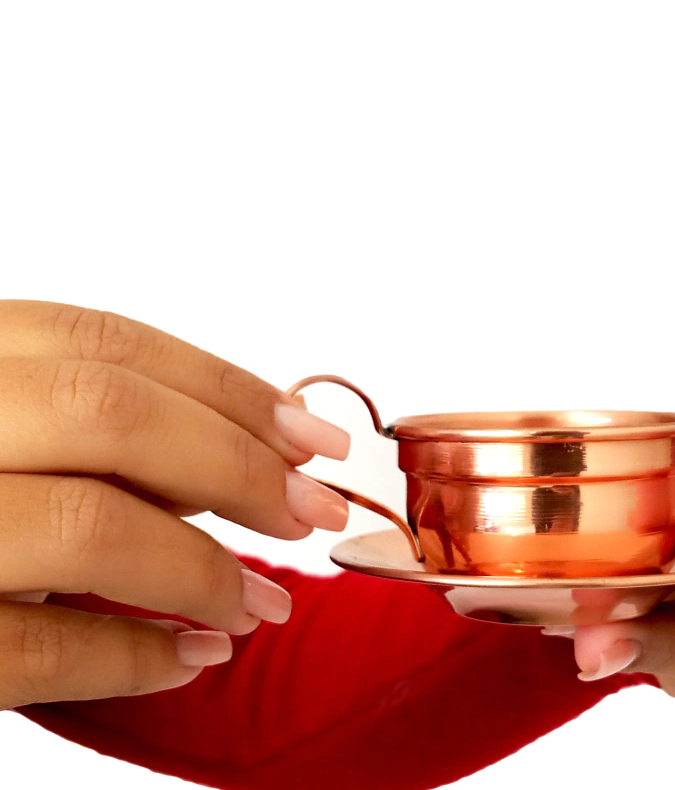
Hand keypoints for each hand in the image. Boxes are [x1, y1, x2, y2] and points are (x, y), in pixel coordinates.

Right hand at [0, 301, 351, 708]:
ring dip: (199, 573)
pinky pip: (28, 648)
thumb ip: (90, 421)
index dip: (230, 388)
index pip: (110, 344)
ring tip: (263, 604)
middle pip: (111, 415)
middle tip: (313, 513)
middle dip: (236, 465)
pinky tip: (191, 658)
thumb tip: (253, 449)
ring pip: (83, 526)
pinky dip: (128, 657)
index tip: (315, 437)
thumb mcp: (4, 424)